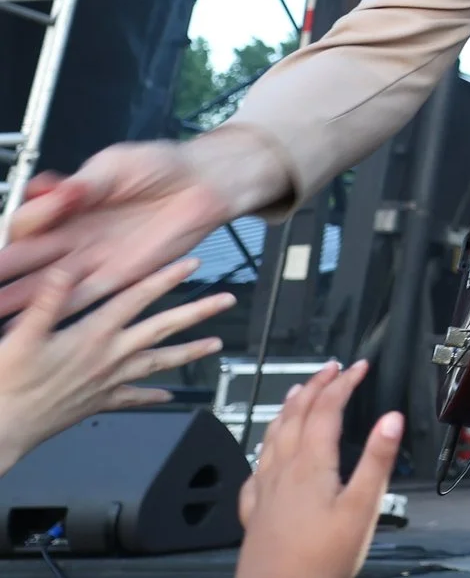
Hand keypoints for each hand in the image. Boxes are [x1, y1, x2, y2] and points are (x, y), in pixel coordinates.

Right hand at [0, 132, 282, 317]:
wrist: (203, 183)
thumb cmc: (160, 166)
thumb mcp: (116, 166)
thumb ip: (85, 183)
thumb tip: (56, 189)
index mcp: (66, 205)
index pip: (26, 222)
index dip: (20, 227)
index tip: (15, 230)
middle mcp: (73, 236)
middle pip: (26, 258)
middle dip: (4, 272)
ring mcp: (93, 258)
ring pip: (46, 284)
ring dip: (18, 300)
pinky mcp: (117, 276)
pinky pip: (83, 298)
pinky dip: (59, 312)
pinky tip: (37, 324)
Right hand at [0, 257, 233, 474]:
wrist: (4, 427)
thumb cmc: (9, 382)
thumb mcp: (23, 334)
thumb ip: (49, 300)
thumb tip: (69, 268)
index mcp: (94, 335)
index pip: (138, 298)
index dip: (166, 278)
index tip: (192, 264)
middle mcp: (109, 357)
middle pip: (163, 328)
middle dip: (198, 312)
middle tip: (226, 300)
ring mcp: (108, 381)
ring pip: (159, 363)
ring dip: (189, 353)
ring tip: (215, 346)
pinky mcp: (99, 403)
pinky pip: (133, 398)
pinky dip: (152, 396)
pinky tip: (168, 396)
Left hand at [236, 359, 400, 577]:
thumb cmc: (320, 560)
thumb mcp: (362, 510)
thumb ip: (376, 461)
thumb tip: (392, 419)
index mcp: (311, 465)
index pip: (326, 410)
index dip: (343, 383)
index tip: (358, 367)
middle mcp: (282, 471)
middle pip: (295, 415)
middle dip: (314, 386)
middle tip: (331, 369)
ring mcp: (265, 491)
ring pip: (271, 436)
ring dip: (287, 408)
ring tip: (297, 391)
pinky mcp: (255, 512)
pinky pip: (256, 467)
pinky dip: (265, 447)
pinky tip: (266, 454)